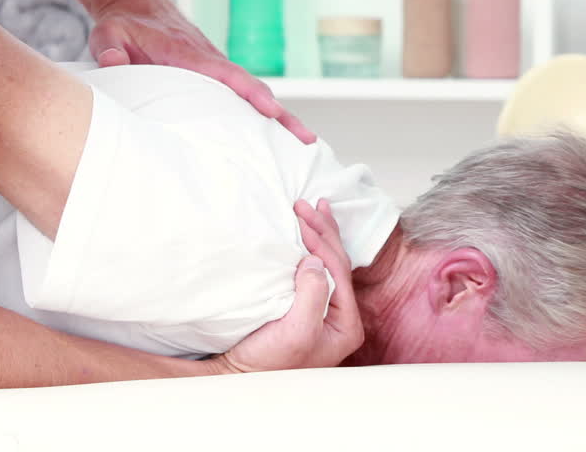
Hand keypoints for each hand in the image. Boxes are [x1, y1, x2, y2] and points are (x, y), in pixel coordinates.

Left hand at [88, 0, 315, 144]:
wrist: (136, 3)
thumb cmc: (124, 23)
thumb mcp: (108, 32)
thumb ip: (109, 48)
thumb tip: (113, 62)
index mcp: (190, 53)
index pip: (227, 74)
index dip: (251, 93)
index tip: (272, 111)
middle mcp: (211, 61)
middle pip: (253, 88)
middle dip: (282, 114)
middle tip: (306, 140)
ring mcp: (215, 69)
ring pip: (252, 94)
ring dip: (278, 118)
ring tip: (302, 146)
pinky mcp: (214, 77)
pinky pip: (242, 96)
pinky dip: (261, 113)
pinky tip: (272, 138)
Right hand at [213, 199, 363, 373]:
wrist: (239, 379)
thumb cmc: (267, 364)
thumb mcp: (296, 332)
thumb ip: (312, 295)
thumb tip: (315, 261)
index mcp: (346, 324)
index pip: (339, 271)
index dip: (322, 242)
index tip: (301, 220)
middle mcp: (338, 316)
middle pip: (337, 262)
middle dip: (323, 231)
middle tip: (307, 205)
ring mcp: (322, 311)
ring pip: (326, 263)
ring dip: (318, 235)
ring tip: (312, 209)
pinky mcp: (304, 307)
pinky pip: (312, 269)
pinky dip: (308, 248)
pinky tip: (304, 234)